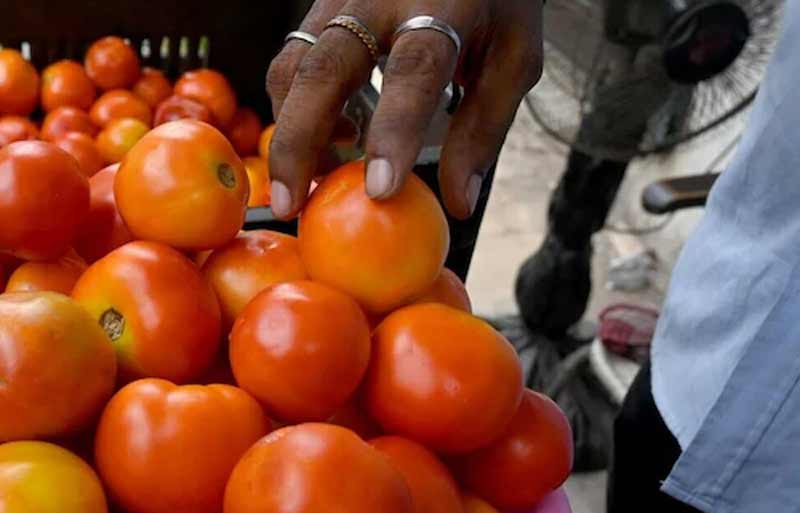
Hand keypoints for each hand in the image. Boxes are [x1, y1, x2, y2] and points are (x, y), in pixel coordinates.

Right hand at [265, 0, 542, 218]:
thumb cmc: (493, 5)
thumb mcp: (512, 59)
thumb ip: (483, 129)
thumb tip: (457, 204)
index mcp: (442, 5)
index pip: (414, 70)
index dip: (394, 132)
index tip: (380, 190)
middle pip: (324, 69)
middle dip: (299, 143)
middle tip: (288, 206)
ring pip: (294, 67)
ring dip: (290, 132)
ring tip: (308, 183)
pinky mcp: (320, 8)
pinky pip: (293, 62)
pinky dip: (298, 110)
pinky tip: (331, 139)